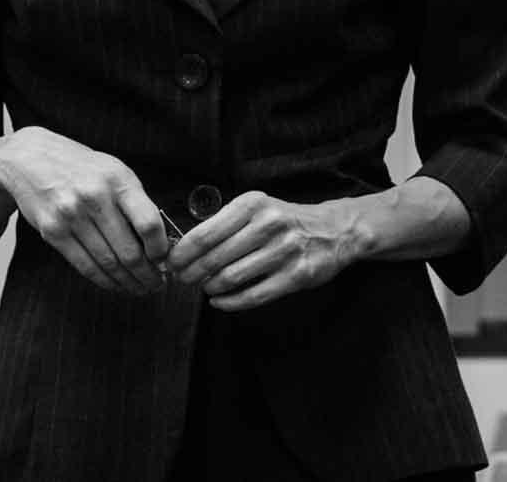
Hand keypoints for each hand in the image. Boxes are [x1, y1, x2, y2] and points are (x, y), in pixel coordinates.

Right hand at [0, 127, 167, 295]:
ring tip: (139, 288)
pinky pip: (83, 265)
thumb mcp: (115, 172)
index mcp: (119, 180)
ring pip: (106, 262)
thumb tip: (158, 241)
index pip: (148, 223)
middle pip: (128, 250)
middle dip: (147, 274)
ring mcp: (71, 215)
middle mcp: (95, 197)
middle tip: (156, 285)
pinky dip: (102, 280)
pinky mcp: (52, 231)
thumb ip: (136, 202)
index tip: (166, 261)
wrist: (31, 157)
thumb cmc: (82, 167)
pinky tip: (114, 284)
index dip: (160, 249)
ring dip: (127, 282)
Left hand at [166, 191, 371, 310]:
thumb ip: (225, 224)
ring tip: (206, 288)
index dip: (182, 254)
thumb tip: (183, 250)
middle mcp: (269, 224)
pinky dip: (229, 303)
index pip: (205, 233)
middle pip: (214, 258)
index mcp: (253, 204)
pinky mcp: (296, 276)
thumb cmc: (286, 220)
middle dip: (192, 274)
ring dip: (211, 288)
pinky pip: (253, 296)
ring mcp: (284, 251)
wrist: (334, 231)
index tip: (171, 263)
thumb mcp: (257, 208)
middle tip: (184, 280)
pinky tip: (221, 301)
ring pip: (231, 278)